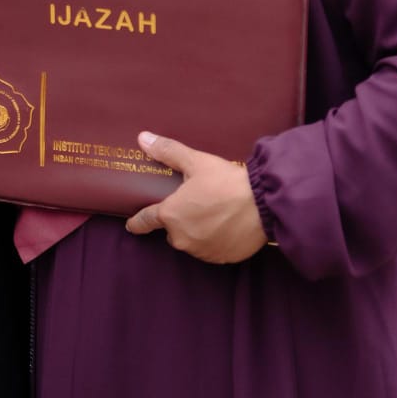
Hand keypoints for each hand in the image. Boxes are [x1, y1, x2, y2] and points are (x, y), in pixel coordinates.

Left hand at [125, 131, 266, 262]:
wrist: (264, 204)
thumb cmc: (226, 181)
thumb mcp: (195, 162)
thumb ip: (167, 152)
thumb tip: (142, 138)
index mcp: (171, 215)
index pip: (146, 221)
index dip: (137, 223)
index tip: (132, 226)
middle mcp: (183, 238)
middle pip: (173, 230)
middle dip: (180, 219)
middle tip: (196, 203)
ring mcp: (203, 251)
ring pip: (192, 241)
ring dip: (197, 230)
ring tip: (214, 212)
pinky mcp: (222, 259)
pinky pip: (211, 249)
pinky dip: (215, 240)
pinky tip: (226, 225)